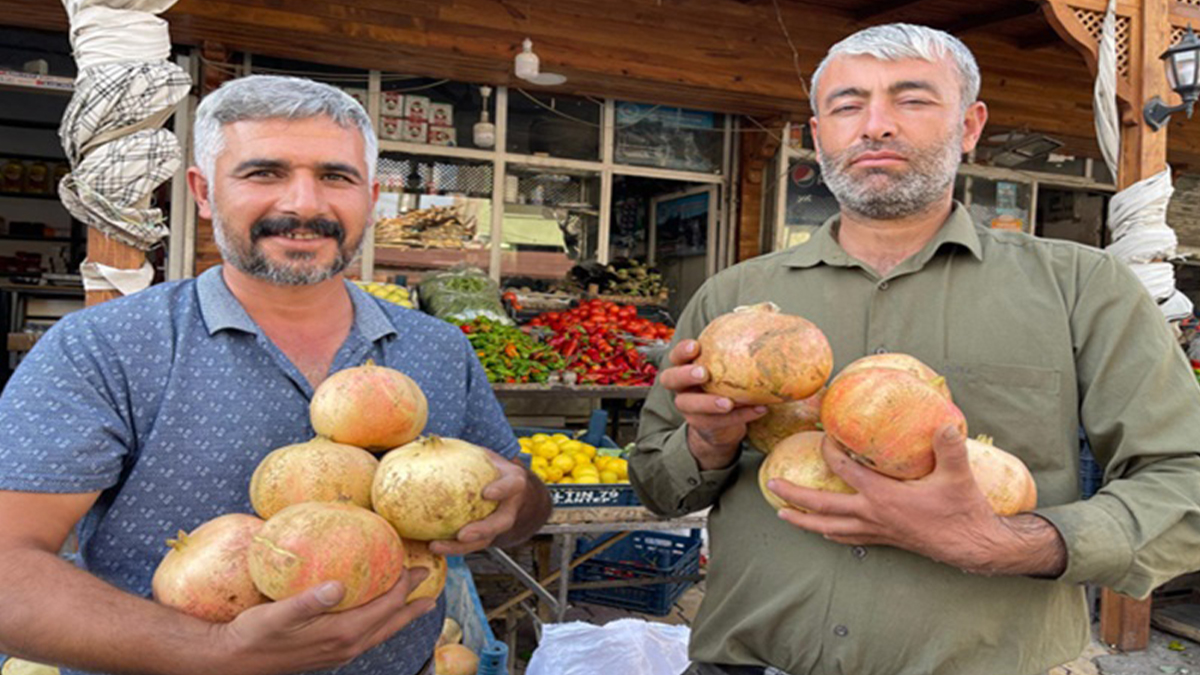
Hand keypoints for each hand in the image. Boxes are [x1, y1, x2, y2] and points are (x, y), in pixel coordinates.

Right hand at [208, 566, 435, 674]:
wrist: (232, 660)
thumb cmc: (253, 634)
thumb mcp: (278, 614)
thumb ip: (309, 601)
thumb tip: (338, 586)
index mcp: (341, 634)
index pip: (385, 606)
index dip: (403, 586)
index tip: (415, 565)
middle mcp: (346, 646)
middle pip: (391, 622)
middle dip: (413, 602)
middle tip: (431, 582)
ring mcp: (340, 653)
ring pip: (381, 632)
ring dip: (400, 615)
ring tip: (417, 601)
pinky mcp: (331, 653)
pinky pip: (367, 636)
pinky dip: (381, 622)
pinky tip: (378, 612)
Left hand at [429, 450, 527, 555]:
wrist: (508, 487)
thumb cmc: (491, 466)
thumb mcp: (483, 454)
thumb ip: (464, 449)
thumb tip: (426, 437)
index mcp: (513, 483)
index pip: (511, 485)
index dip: (502, 489)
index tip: (487, 492)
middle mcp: (509, 507)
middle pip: (500, 522)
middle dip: (483, 530)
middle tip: (463, 535)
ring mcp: (498, 524)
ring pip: (483, 541)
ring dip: (460, 547)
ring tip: (435, 546)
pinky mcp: (485, 535)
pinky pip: (468, 545)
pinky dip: (449, 547)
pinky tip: (426, 546)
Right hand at [658, 339, 766, 469]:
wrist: (723, 424)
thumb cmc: (726, 385)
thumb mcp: (727, 368)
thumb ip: (737, 348)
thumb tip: (768, 316)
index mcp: (685, 368)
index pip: (675, 356)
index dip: (681, 351)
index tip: (696, 346)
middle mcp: (682, 387)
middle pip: (670, 379)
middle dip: (686, 375)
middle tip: (704, 374)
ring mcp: (689, 408)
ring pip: (690, 405)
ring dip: (709, 403)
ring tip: (729, 403)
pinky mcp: (702, 425)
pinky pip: (717, 422)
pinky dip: (739, 416)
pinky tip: (759, 409)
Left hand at [768, 425, 1008, 571]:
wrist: (973, 545)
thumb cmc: (963, 510)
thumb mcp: (958, 475)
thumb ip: (949, 448)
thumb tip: (946, 422)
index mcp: (883, 497)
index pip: (844, 471)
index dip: (830, 452)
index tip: (822, 435)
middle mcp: (872, 515)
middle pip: (822, 507)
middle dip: (794, 495)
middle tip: (771, 485)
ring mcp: (876, 530)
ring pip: (829, 528)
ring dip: (804, 521)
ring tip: (782, 514)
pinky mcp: (884, 539)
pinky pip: (847, 537)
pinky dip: (829, 533)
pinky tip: (823, 532)